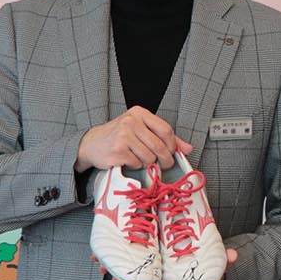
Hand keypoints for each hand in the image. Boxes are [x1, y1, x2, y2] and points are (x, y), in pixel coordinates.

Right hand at [75, 106, 191, 173]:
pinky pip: (137, 163)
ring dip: (149, 164)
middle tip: (164, 164)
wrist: (91, 144)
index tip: (171, 153)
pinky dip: (136, 166)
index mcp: (139, 113)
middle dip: (165, 159)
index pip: (166, 130)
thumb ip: (165, 138)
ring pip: (149, 157)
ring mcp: (123, 135)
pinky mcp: (117, 150)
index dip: (173, 145)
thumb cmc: (120, 137)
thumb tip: (189, 149)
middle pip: (159, 146)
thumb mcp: (141, 131)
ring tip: (140, 159)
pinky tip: (129, 161)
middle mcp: (130, 121)